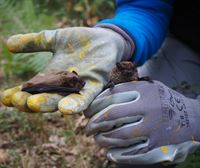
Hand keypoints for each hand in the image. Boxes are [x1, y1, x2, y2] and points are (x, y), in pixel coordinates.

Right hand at [1, 27, 130, 112]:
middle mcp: (64, 85)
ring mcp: (79, 87)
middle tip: (19, 102)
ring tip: (33, 105)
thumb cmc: (79, 41)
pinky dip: (75, 104)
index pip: (32, 89)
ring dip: (48, 103)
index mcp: (52, 76)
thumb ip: (34, 42)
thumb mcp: (54, 39)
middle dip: (31, 101)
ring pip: (62, 99)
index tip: (5, 98)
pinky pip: (85, 98)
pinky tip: (64, 108)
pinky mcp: (95, 84)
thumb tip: (8, 44)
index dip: (18, 95)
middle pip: (45, 97)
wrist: (104, 39)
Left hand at [85, 81, 199, 164]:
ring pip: (119, 136)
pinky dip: (117, 154)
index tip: (87, 111)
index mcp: (144, 91)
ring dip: (103, 139)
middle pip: (112, 116)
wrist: (194, 118)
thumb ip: (129, 88)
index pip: (111, 96)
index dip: (95, 105)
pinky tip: (109, 152)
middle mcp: (148, 108)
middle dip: (94, 123)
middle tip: (87, 128)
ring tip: (97, 139)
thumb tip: (102, 96)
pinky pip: (132, 153)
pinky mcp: (159, 146)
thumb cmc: (165, 101)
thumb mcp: (149, 87)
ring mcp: (154, 129)